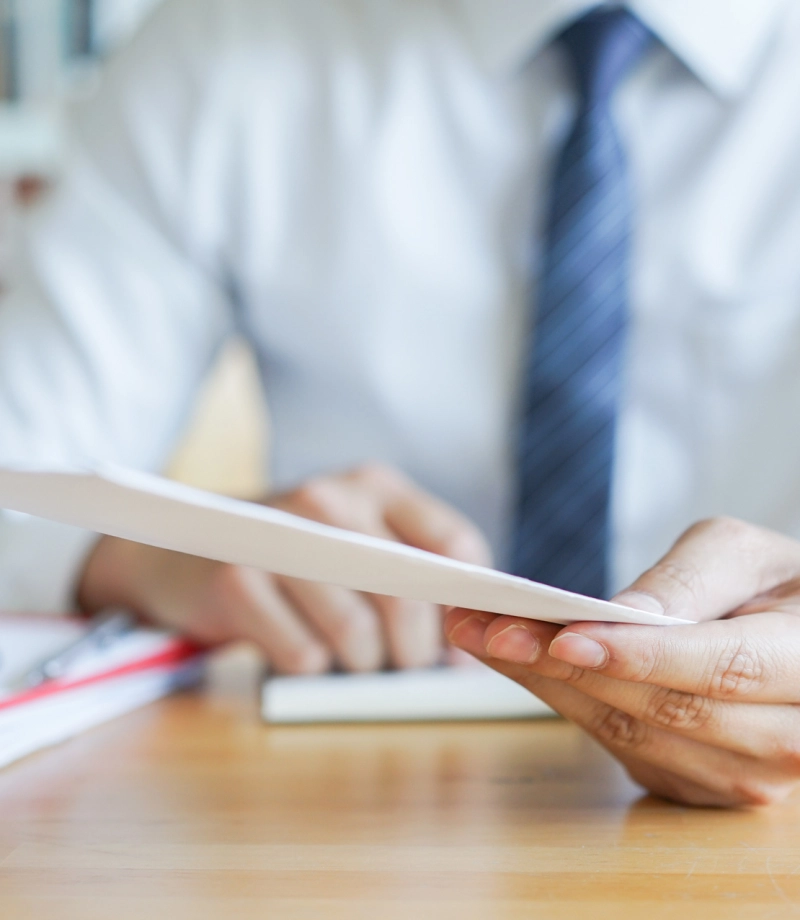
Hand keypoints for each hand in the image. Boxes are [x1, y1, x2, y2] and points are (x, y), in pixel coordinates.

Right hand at [79, 464, 490, 673]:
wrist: (186, 552)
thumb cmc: (297, 562)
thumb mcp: (358, 545)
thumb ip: (414, 576)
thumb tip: (468, 653)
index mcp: (376, 486)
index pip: (454, 545)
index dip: (464, 607)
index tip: (458, 646)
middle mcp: (331, 498)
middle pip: (407, 596)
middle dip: (413, 652)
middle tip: (399, 666)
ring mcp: (280, 534)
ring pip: (356, 632)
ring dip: (359, 665)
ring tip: (342, 656)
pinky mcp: (236, 579)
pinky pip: (303, 654)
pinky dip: (307, 667)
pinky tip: (292, 645)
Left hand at [445, 517, 799, 806]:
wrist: (790, 637)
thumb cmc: (770, 585)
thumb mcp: (743, 555)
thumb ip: (691, 579)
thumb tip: (624, 614)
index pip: (723, 670)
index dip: (639, 656)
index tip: (563, 635)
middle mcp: (788, 739)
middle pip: (662, 711)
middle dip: (562, 666)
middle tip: (484, 624)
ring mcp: (744, 777)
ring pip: (631, 737)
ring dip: (546, 686)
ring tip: (480, 635)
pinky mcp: (695, 785)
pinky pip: (619, 749)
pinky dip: (563, 703)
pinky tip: (520, 665)